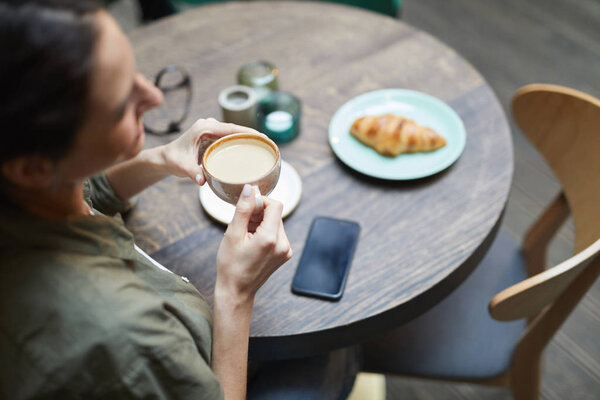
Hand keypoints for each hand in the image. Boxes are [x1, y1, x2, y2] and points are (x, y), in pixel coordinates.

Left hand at [158, 118, 259, 184]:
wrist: (165, 158)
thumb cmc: (173, 160)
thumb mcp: (182, 166)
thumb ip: (192, 172)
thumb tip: (202, 181)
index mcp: (204, 128)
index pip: (231, 128)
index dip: (248, 132)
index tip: (263, 137)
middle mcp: (209, 125)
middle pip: (236, 129)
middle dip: (253, 135)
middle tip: (269, 143)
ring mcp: (211, 129)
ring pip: (234, 132)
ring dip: (248, 137)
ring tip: (264, 145)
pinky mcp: (213, 135)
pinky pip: (230, 137)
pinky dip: (240, 141)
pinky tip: (251, 148)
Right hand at [216, 184, 292, 302]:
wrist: (236, 291)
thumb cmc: (231, 265)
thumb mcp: (233, 234)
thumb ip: (243, 209)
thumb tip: (250, 189)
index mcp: (271, 238)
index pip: (275, 205)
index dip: (261, 201)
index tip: (247, 207)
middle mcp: (283, 244)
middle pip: (275, 214)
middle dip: (259, 214)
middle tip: (242, 223)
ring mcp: (286, 251)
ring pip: (276, 223)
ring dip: (261, 223)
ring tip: (245, 235)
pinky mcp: (285, 254)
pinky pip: (277, 234)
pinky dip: (265, 232)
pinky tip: (252, 241)